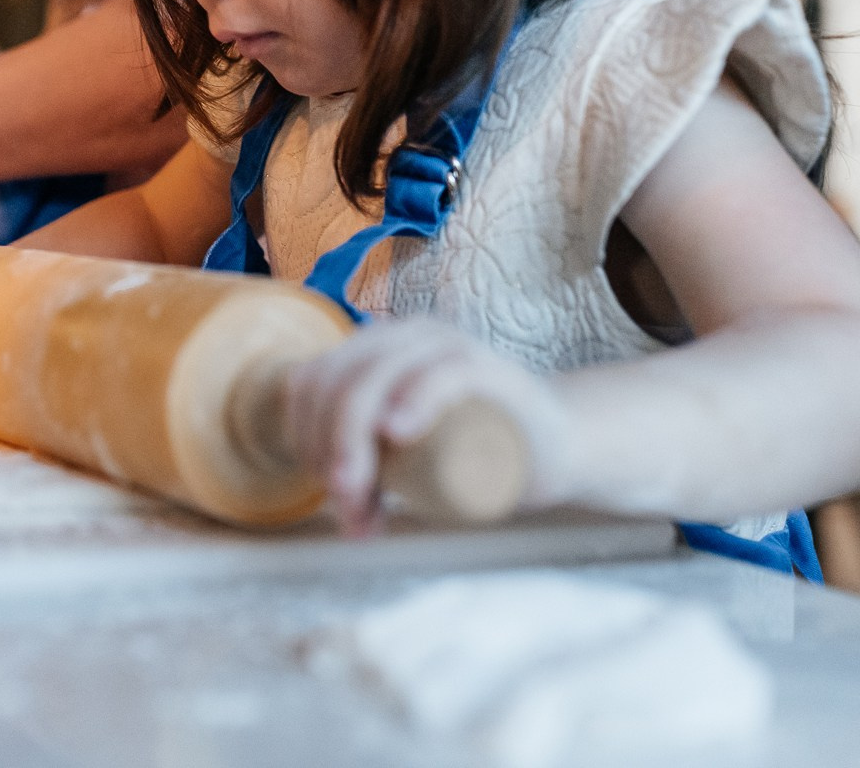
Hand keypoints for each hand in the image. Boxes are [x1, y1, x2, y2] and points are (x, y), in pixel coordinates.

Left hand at [281, 320, 567, 533]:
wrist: (558, 445)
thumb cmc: (477, 450)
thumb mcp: (411, 460)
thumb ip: (376, 478)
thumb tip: (349, 523)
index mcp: (376, 348)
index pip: (310, 380)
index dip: (301, 435)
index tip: (323, 488)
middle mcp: (405, 337)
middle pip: (337, 385)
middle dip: (328, 450)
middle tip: (347, 505)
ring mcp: (447, 348)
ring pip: (374, 380)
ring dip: (354, 444)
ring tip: (363, 499)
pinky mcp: (489, 370)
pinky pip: (442, 373)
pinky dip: (412, 400)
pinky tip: (396, 432)